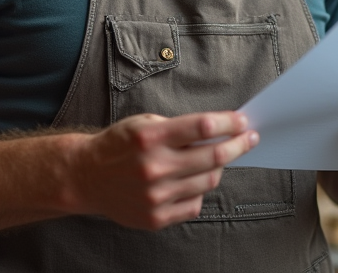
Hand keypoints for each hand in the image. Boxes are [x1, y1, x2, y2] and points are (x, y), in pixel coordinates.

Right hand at [66, 111, 257, 230]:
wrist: (87, 177)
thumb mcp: (145, 123)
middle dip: (238, 144)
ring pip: (208, 181)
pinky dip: (199, 190)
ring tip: (216, 159)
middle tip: (250, 138)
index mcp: (150, 136)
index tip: (243, 121)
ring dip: (219, 168)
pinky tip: (192, 181)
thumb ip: (180, 128)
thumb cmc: (120, 145)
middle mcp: (153, 167)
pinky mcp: (155, 217)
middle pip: (213, 156)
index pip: (203, 127)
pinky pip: (195, 204)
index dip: (229, 123)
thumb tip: (221, 132)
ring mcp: (155, 195)